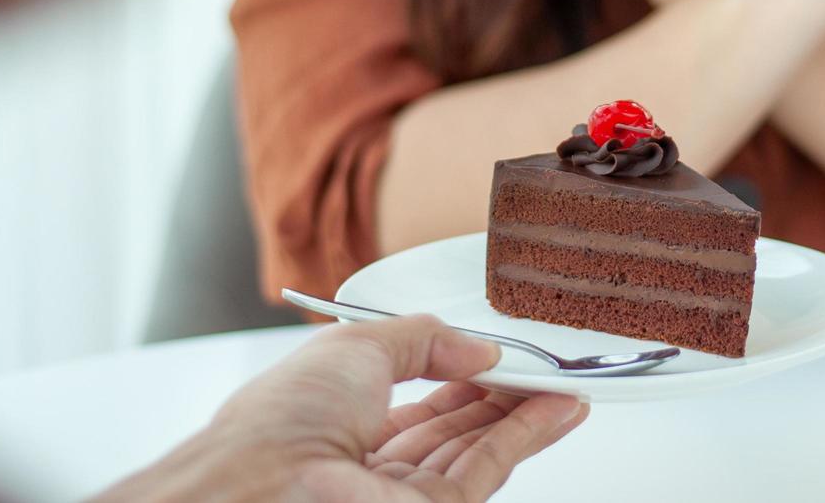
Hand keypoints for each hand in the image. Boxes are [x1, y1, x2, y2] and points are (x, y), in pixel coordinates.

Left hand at [94, 316, 587, 502]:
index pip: (416, 396)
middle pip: (453, 426)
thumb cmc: (280, 421)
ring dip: (524, 413)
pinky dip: (525, 436)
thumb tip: (477, 346)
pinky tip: (554, 409)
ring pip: (477, 449)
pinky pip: (487, 470)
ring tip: (562, 382)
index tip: (500, 351)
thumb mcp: (357, 343)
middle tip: (543, 365)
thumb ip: (425, 337)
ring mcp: (401, 494)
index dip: (461, 370)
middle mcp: (371, 462)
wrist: (262, 484)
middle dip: (501, 392)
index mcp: (341, 419)